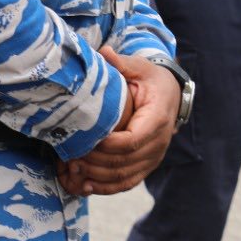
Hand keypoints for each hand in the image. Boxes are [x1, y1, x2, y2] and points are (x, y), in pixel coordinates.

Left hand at [57, 46, 178, 195]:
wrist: (171, 94)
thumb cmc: (151, 80)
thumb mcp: (139, 67)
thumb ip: (122, 64)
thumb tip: (105, 52)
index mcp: (157, 118)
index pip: (131, 141)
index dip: (106, 146)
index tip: (83, 140)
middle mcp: (159, 142)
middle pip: (124, 162)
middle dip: (95, 162)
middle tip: (69, 156)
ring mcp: (154, 157)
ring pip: (124, 176)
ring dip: (96, 177)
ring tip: (72, 169)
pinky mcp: (147, 165)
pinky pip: (127, 183)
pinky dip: (105, 188)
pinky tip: (85, 186)